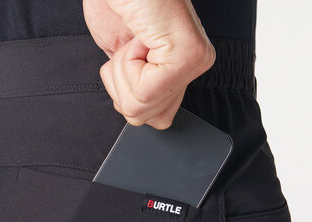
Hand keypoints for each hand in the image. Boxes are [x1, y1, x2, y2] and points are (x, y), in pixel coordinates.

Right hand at [83, 0, 215, 128]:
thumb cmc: (116, 5)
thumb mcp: (122, 60)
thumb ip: (137, 90)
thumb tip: (139, 115)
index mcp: (181, 66)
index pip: (154, 119)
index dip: (127, 93)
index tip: (130, 55)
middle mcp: (195, 63)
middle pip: (145, 119)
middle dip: (122, 85)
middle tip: (131, 46)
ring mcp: (194, 60)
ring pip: (139, 108)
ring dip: (121, 71)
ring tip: (133, 37)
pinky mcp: (186, 54)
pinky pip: (143, 93)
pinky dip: (123, 64)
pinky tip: (136, 35)